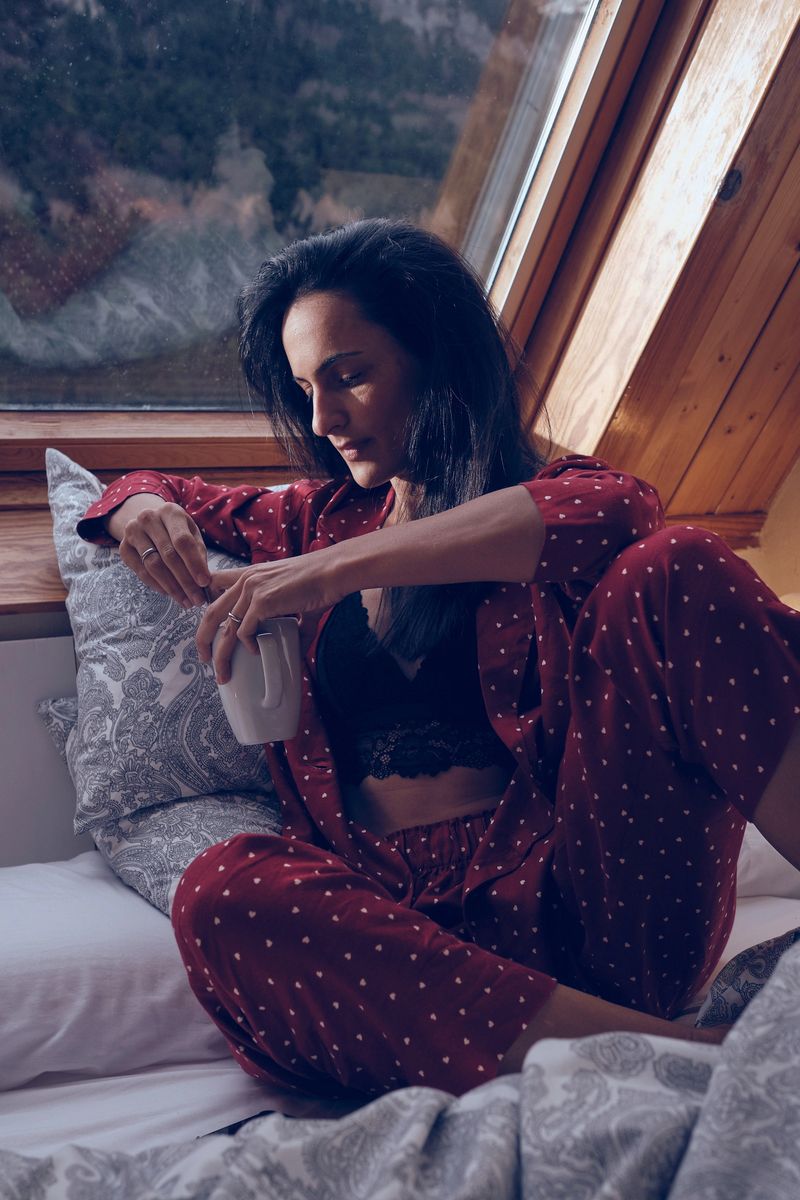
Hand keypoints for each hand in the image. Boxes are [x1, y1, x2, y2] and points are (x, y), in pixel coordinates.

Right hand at [113, 496, 211, 607]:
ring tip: (185, 600)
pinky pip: (141, 571)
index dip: (194, 563)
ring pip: (153, 565)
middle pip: (168, 555)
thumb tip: (205, 582)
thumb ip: (198, 553)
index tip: (204, 583)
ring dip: (172, 587)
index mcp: (170, 511)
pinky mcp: (123, 548)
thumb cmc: (176, 530)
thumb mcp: (191, 533)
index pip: (183, 541)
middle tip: (197, 599)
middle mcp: (148, 518)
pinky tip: (169, 593)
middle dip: (185, 581)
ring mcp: (132, 532)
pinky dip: (156, 585)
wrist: (149, 522)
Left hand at [197, 548, 348, 682]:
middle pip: (211, 611)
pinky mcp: (262, 601)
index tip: (208, 625)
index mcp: (252, 574)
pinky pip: (244, 630)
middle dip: (203, 638)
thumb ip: (294, 623)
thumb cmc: (321, 582)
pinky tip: (254, 651)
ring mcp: (252, 589)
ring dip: (220, 654)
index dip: (208, 603)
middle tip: (203, 658)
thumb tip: (298, 645)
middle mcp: (246, 580)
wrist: (334, 572)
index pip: (216, 584)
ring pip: (224, 626)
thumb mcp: (297, 600)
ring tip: (222, 672)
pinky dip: (247, 644)